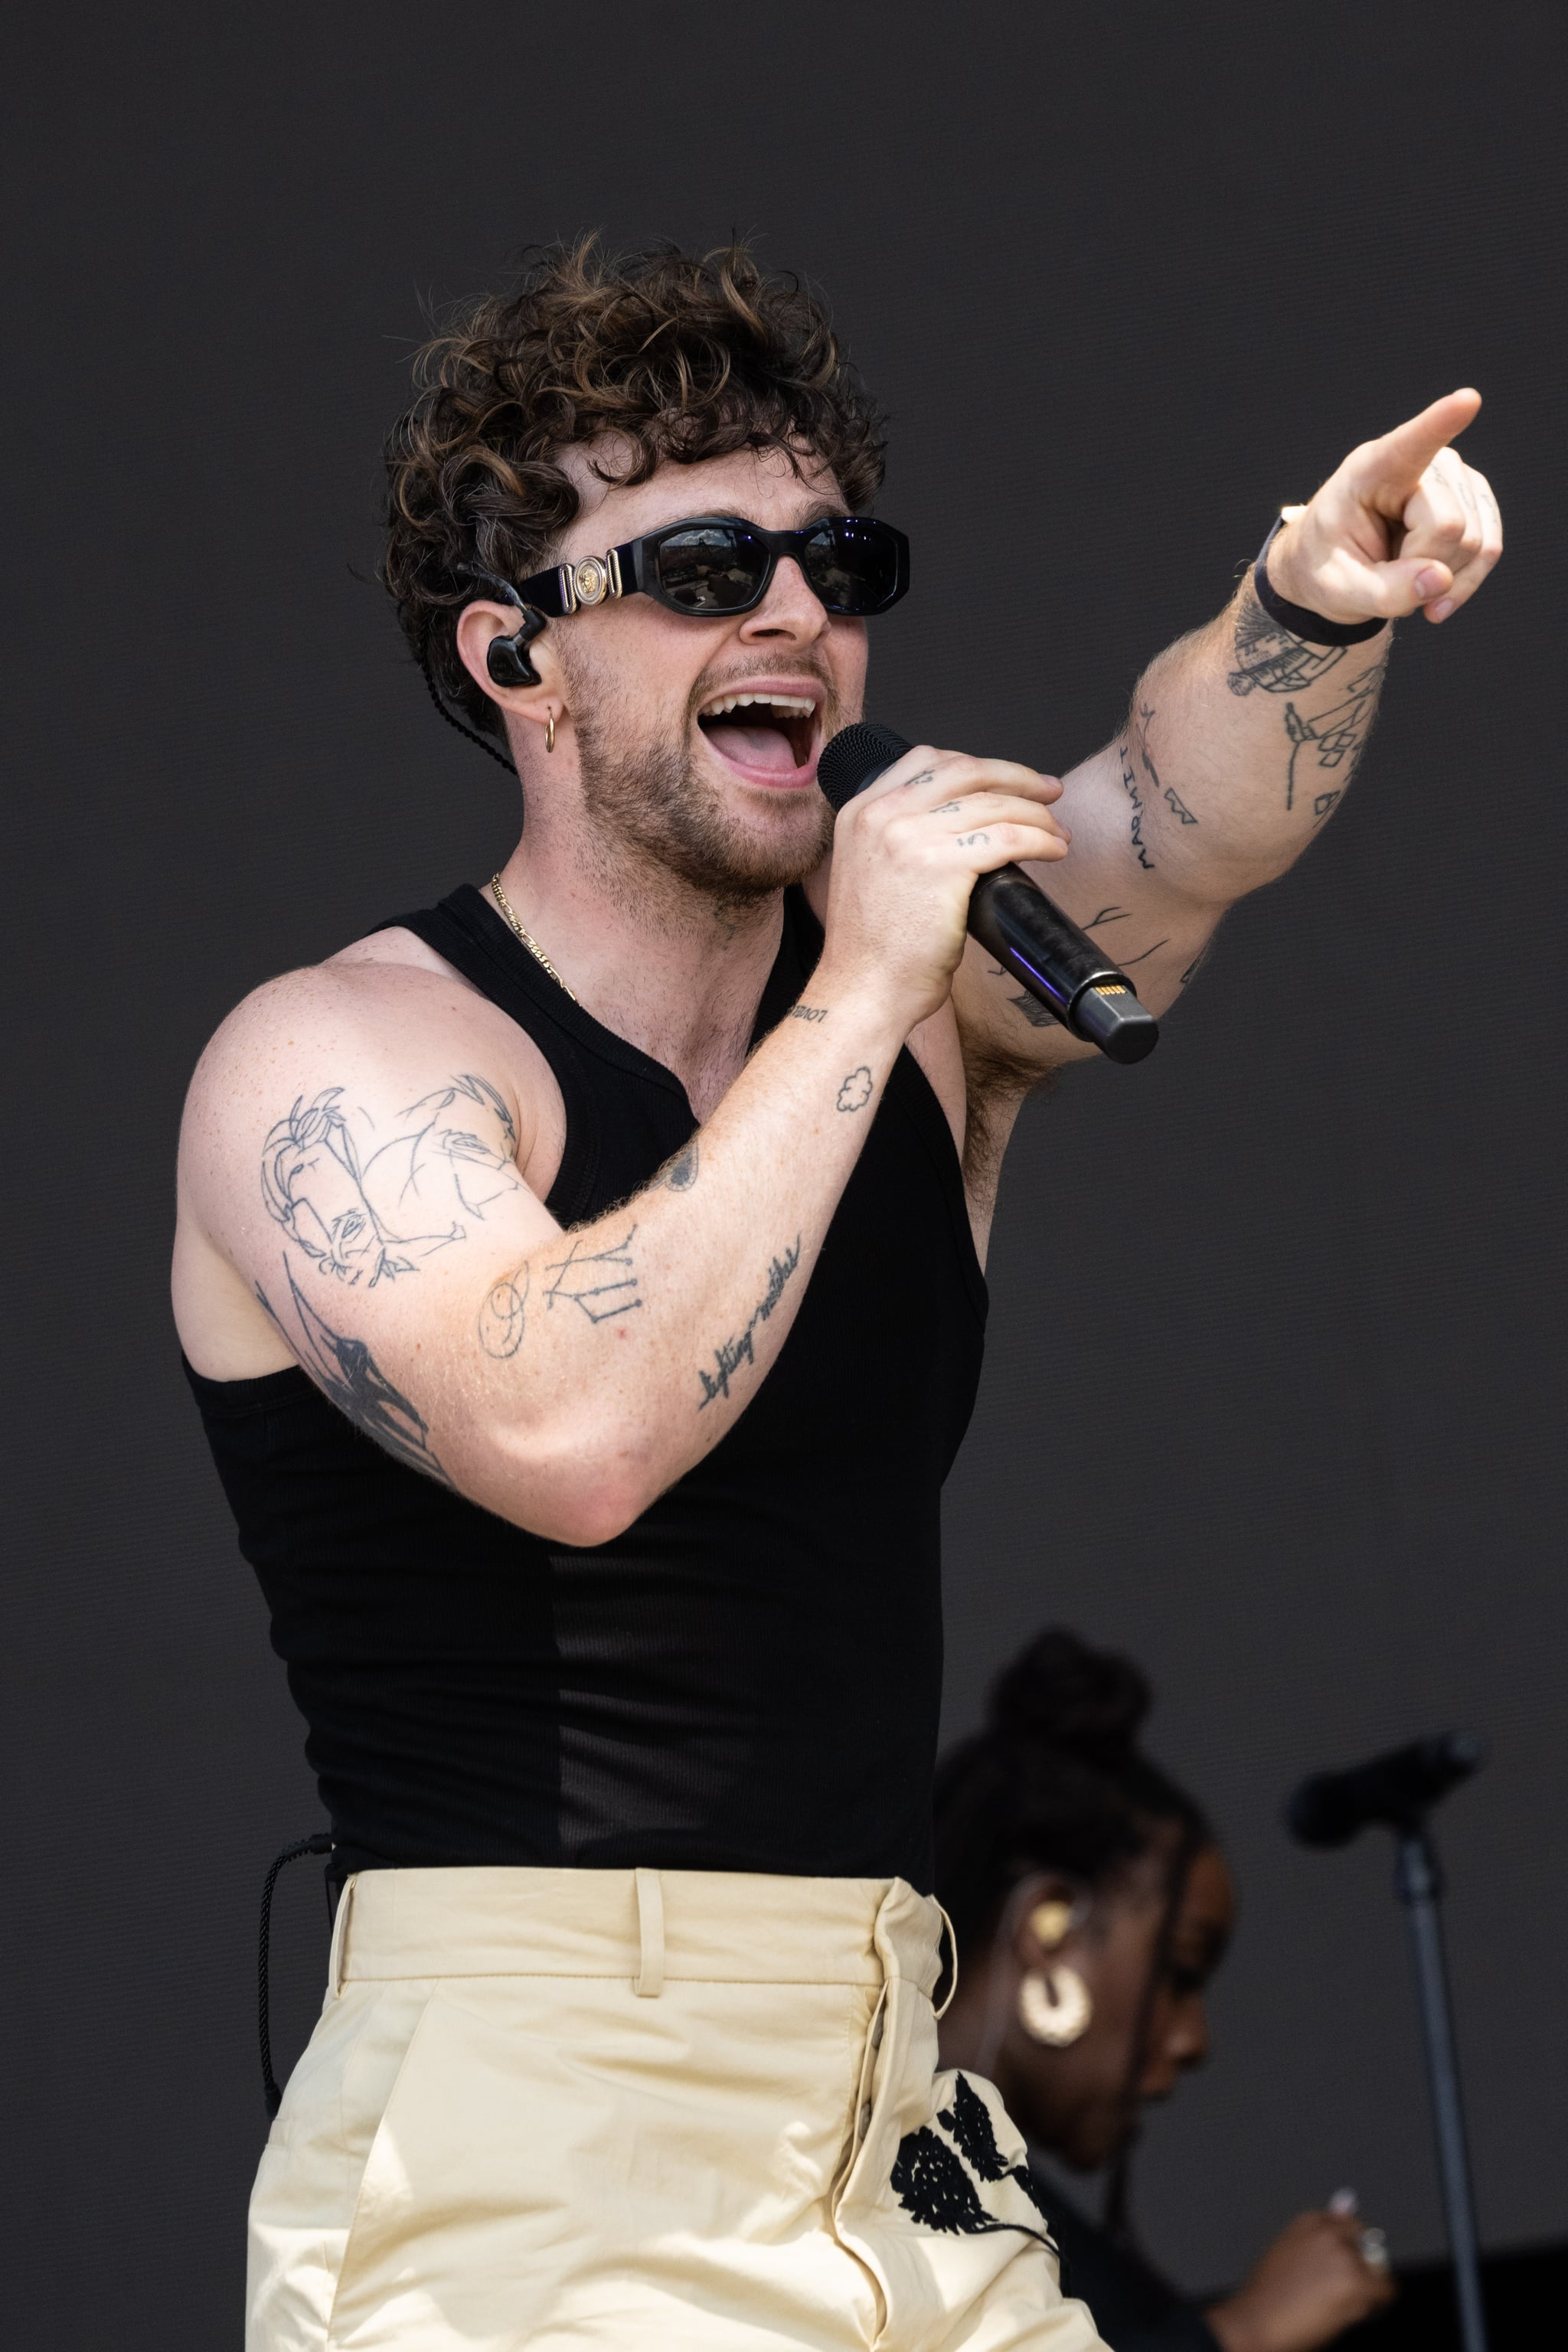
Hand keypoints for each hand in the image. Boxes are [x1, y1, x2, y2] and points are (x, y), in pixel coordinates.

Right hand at [818, 746, 1067, 1025]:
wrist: (862, 990)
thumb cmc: (872, 950)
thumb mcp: (870, 873)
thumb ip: (900, 841)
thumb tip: (962, 829)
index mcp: (860, 811)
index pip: (927, 760)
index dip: (977, 765)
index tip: (1007, 779)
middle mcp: (881, 814)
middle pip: (966, 770)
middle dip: (1017, 777)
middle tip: (1048, 793)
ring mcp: (909, 836)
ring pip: (993, 804)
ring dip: (1036, 814)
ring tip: (1057, 831)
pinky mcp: (942, 864)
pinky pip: (1008, 837)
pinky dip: (1040, 840)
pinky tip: (1054, 849)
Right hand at [1205, 2211, 1395, 2351]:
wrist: (1260, 2321)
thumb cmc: (1268, 2294)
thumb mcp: (1289, 2252)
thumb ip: (1320, 2227)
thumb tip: (1346, 2199)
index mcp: (1309, 2221)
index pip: (1348, 2223)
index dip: (1350, 2248)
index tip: (1348, 2264)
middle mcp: (1329, 2233)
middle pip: (1366, 2244)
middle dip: (1360, 2265)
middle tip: (1340, 2289)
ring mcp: (1344, 2256)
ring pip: (1376, 2269)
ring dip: (1365, 2286)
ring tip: (1336, 2304)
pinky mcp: (1356, 2282)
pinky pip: (1386, 2290)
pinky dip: (1377, 2303)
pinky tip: (1352, 2312)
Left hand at [1267, 388, 1502, 627]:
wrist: (1337, 568)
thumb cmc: (1329, 567)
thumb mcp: (1339, 592)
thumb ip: (1386, 592)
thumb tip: (1441, 580)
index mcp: (1370, 471)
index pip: (1410, 445)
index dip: (1440, 423)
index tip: (1467, 400)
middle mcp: (1422, 464)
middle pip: (1450, 525)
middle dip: (1422, 565)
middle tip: (1385, 567)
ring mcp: (1456, 478)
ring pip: (1475, 541)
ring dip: (1440, 576)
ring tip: (1403, 568)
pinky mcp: (1477, 501)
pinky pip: (1489, 551)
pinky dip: (1464, 581)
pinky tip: (1434, 589)